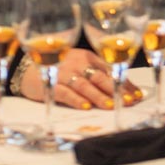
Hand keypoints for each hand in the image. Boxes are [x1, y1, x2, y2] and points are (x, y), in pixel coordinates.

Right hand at [18, 48, 142, 110]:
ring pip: (85, 85)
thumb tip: (121, 85)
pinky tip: (86, 107)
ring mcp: (64, 73)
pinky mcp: (50, 84)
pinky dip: (76, 100)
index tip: (137, 95)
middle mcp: (78, 62)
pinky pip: (65, 92)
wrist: (27, 67)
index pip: (110, 70)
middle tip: (129, 101)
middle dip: (117, 90)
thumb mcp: (79, 63)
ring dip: (99, 96)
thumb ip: (96, 70)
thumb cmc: (59, 66)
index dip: (124, 82)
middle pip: (100, 77)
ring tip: (110, 105)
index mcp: (88, 56)